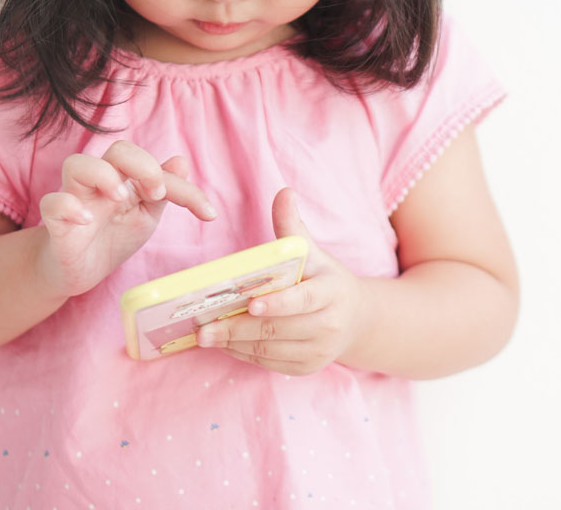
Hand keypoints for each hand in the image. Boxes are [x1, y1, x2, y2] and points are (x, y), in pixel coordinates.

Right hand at [36, 140, 216, 297]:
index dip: (184, 188)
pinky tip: (85, 220)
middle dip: (142, 164)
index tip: (208, 214)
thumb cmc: (113, 236)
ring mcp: (75, 199)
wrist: (79, 271)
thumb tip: (181, 159)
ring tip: (120, 198)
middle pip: (118, 149)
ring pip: (77, 164)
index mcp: (127, 179)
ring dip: (103, 176)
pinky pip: (52, 203)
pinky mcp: (55, 223)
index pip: (155, 166)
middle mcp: (101, 182)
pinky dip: (68, 207)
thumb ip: (163, 190)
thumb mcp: (146, 215)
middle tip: (156, 193)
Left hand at [196, 188, 367, 375]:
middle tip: (204, 326)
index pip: (304, 300)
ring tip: (205, 335)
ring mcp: (319, 351)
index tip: (250, 304)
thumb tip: (284, 192)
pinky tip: (224, 344)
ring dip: (234, 343)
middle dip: (238, 329)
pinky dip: (243, 355)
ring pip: (269, 350)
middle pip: (278, 329)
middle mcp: (330, 325)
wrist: (356, 319)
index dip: (278, 303)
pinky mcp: (307, 368)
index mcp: (332, 292)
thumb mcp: (313, 253)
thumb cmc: (325, 279)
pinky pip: (269, 364)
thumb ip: (292, 227)